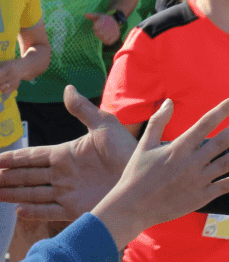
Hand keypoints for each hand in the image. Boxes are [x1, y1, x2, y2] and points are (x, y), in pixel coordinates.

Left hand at [0, 58, 28, 96]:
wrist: (24, 67)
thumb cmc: (10, 65)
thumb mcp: (3, 63)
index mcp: (9, 68)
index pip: (0, 75)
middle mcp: (13, 75)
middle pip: (0, 82)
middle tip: (0, 78)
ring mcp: (15, 82)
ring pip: (1, 88)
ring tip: (1, 81)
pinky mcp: (16, 87)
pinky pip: (5, 92)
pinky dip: (2, 89)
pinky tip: (3, 84)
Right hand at [0, 85, 136, 219]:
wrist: (144, 175)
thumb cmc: (127, 149)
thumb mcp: (105, 125)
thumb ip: (83, 110)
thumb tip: (68, 88)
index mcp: (67, 154)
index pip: (33, 156)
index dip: (14, 157)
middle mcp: (64, 174)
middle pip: (28, 175)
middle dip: (8, 177)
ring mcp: (69, 191)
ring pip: (34, 193)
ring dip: (15, 193)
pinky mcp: (77, 208)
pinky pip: (50, 211)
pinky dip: (34, 212)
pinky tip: (19, 210)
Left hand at [84, 13, 119, 45]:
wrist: (116, 20)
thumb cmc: (103, 19)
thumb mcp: (98, 16)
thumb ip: (91, 15)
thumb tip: (85, 14)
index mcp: (106, 20)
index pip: (96, 28)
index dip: (95, 28)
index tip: (97, 26)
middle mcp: (112, 25)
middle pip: (100, 34)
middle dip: (98, 33)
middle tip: (100, 31)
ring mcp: (115, 30)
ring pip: (104, 39)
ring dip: (101, 38)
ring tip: (102, 34)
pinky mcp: (117, 35)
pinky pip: (108, 42)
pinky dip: (106, 41)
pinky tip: (106, 37)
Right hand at [90, 95, 228, 249]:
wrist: (130, 209)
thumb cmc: (135, 175)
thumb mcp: (144, 145)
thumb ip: (158, 122)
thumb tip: (168, 101)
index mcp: (178, 147)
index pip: (206, 122)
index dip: (224, 109)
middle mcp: (191, 162)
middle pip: (223, 140)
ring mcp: (198, 180)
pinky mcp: (201, 197)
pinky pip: (226, 186)